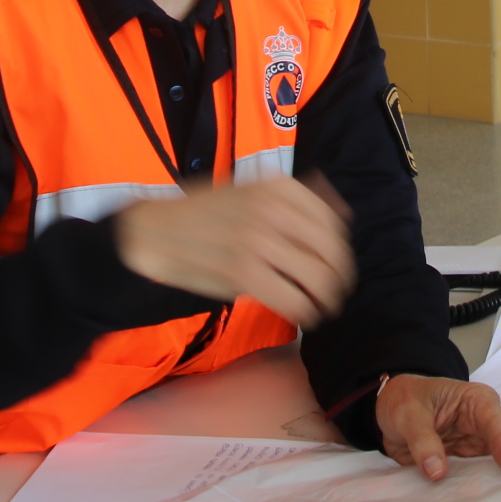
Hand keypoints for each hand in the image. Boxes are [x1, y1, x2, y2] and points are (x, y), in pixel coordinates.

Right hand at [113, 176, 354, 329]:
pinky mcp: (244, 272)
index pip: (333, 223)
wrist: (156, 231)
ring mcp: (259, 241)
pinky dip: (306, 313)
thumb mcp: (252, 191)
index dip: (340, 252)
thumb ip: (296, 201)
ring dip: (327, 299)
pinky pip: (294, 300)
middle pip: (331, 252)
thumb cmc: (206, 215)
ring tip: (323, 308)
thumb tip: (344, 215)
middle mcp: (274, 209)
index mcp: (279, 186)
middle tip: (336, 293)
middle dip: (339, 278)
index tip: (337, 267)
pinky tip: (304, 315)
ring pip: (318, 278)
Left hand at [375, 375, 500, 481]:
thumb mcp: (409, 412)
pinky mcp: (459, 467)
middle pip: (498, 453)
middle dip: (498, 474)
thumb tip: (437, 471)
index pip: (496, 423)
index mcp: (477, 403)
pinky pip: (465, 483)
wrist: (387, 409)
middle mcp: (481, 428)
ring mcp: (471, 450)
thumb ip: (423, 440)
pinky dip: (463, 495)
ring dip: (481, 489)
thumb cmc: (405, 398)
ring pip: (485, 473)